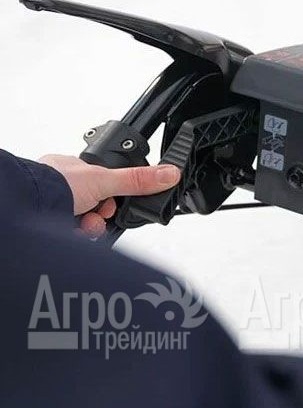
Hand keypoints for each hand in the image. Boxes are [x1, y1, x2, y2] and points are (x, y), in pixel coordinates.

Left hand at [40, 154, 180, 236]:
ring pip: (86, 224)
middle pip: (97, 208)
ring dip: (91, 227)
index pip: (103, 186)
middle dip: (102, 216)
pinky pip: (72, 236)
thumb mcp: (105, 180)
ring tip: (84, 225)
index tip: (114, 203)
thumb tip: (171, 172)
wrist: (27, 206)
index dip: (113, 197)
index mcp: (70, 170)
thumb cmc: (53, 184)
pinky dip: (77, 236)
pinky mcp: (48, 227)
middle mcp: (60, 188)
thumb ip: (138, 180)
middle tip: (98, 215)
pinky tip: (73, 232)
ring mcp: (53, 207)